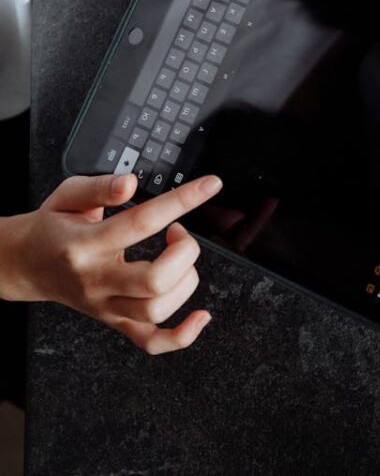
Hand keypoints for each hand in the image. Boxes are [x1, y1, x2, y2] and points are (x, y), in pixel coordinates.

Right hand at [0, 174, 222, 353]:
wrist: (24, 264)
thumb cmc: (52, 229)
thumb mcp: (68, 196)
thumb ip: (99, 186)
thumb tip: (130, 183)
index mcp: (85, 245)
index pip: (141, 223)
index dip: (182, 201)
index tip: (209, 186)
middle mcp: (96, 281)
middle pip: (155, 281)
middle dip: (186, 251)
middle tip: (179, 232)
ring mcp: (106, 306)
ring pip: (158, 310)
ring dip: (187, 281)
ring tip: (179, 259)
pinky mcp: (115, 321)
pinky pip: (151, 342)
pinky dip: (182, 335)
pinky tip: (201, 316)